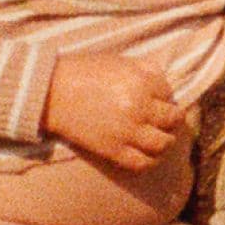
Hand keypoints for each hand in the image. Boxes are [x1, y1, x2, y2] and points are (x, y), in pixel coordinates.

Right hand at [44, 54, 187, 171]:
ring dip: (167, 141)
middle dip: (172, 119)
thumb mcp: (120, 62)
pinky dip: (151, 161)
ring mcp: (127, 132)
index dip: (166, 98)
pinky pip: (142, 163)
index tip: (159, 100)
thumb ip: (147, 70)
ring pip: (163, 144)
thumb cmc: (84, 72)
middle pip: (172, 120)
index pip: (169, 95)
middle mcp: (139, 108)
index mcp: (142, 82)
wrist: (51, 93)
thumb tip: (166, 85)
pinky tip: (149, 156)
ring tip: (162, 138)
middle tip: (167, 121)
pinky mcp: (113, 150)